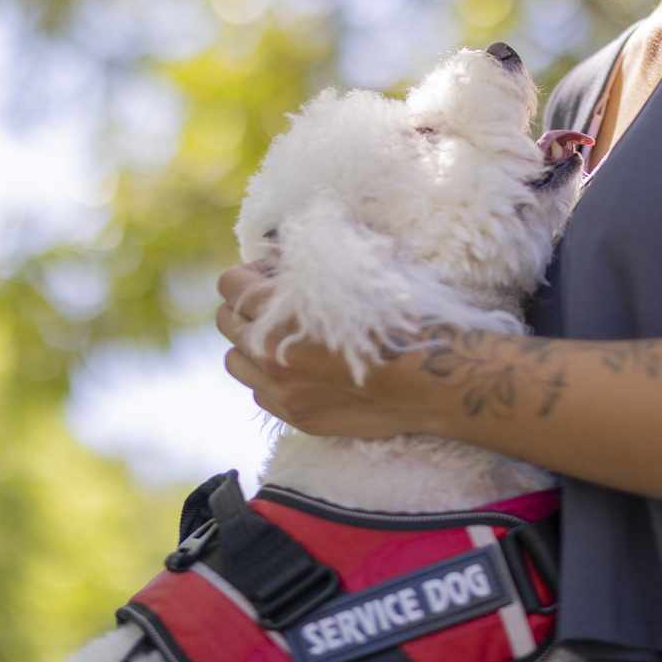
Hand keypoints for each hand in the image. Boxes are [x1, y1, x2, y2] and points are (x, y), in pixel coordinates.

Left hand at [213, 256, 426, 439]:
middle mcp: (268, 354)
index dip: (250, 272)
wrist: (435, 377)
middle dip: (246, 305)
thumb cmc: (400, 315)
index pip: (230, 285)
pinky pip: (260, 394)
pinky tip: (298, 367)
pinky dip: (269, 377)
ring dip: (250, 344)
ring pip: (236, 361)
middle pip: (227, 321)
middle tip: (276, 300)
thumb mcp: (359, 268)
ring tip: (280, 336)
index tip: (273, 272)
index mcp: (278, 311)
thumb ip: (317, 255)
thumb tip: (296, 243)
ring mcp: (282, 392)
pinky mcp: (298, 418)